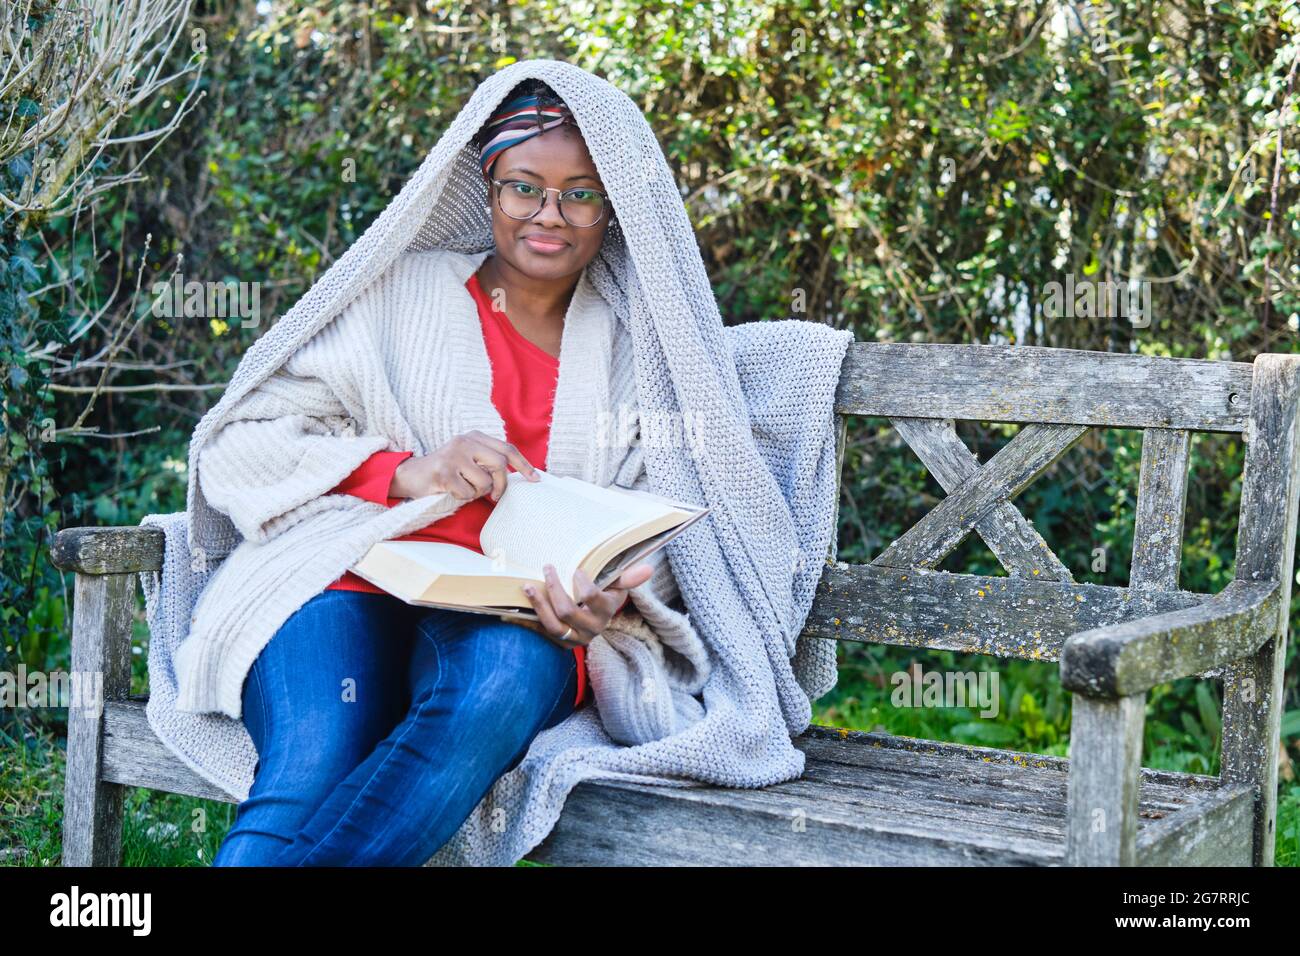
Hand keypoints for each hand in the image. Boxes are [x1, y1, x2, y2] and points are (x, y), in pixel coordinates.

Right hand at [390, 430, 539, 501]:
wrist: (411, 475)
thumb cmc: (447, 471)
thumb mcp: (469, 459)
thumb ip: (489, 462)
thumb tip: (519, 476)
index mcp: (475, 436)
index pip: (507, 449)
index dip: (524, 465)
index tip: (535, 479)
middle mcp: (465, 441)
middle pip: (500, 464)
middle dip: (501, 485)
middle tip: (494, 496)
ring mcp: (454, 455)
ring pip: (485, 482)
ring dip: (477, 492)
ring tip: (464, 488)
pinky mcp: (443, 472)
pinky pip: (467, 493)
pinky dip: (462, 498)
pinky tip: (451, 491)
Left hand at [521, 562, 653, 648]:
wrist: (596, 620)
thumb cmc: (606, 596)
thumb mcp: (618, 586)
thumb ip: (629, 577)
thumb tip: (648, 568)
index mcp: (605, 612)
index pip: (591, 598)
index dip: (582, 583)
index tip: (576, 570)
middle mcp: (591, 628)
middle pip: (567, 611)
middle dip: (554, 588)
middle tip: (547, 567)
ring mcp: (574, 638)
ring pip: (553, 625)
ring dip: (539, 604)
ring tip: (528, 586)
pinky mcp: (560, 642)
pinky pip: (542, 633)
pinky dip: (529, 620)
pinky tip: (518, 606)